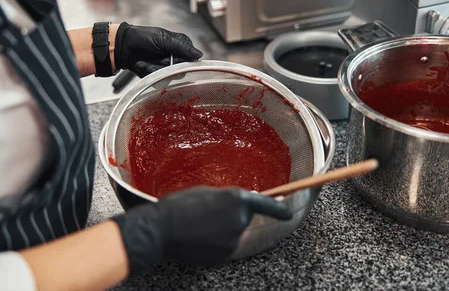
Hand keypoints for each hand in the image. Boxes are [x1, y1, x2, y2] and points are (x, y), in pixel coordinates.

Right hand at [111, 187, 292, 273]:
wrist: (160, 230)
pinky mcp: (223, 256)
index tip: (289, 213)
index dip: (278, 209)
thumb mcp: (206, 192)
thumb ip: (228, 198)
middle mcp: (239, 220)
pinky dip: (213, 245)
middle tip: (205, 214)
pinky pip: (223, 248)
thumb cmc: (179, 205)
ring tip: (197, 226)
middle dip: (228, 217)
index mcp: (236, 199)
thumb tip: (241, 204)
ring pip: (231, 234)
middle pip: (242, 219)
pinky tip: (197, 239)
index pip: (265, 205)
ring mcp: (232, 240)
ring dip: (220, 231)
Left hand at [114, 23, 202, 76]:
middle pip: (179, 71)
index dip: (180, 61)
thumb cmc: (142, 37)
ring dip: (153, 69)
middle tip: (157, 57)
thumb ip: (182, 47)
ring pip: (167, 77)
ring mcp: (166, 67)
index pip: (191, 60)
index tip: (172, 58)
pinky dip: (147, 72)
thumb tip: (199, 55)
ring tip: (144, 61)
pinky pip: (158, 80)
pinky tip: (141, 64)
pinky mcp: (157, 74)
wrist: (123, 46)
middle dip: (164, 66)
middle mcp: (175, 57)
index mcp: (180, 46)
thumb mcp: (163, 39)